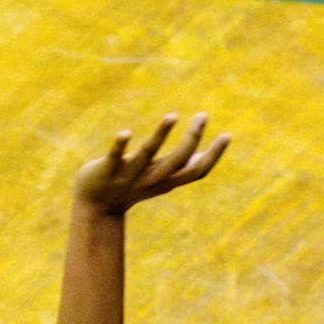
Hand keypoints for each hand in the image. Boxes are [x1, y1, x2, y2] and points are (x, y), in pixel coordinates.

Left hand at [74, 113, 229, 214]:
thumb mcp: (159, 180)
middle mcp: (152, 179)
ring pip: (148, 155)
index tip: (227, 135)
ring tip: (173, 116)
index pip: (197, 171)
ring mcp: (130, 175)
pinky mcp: (107, 170)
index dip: (214, 155)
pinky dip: (120, 145)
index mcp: (168, 180)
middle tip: (203, 115)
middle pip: (179, 161)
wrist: (96, 208)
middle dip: (192, 138)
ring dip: (161, 135)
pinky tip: (126, 132)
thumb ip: (179, 169)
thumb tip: (201, 155)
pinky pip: (115, 157)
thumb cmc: (131, 188)